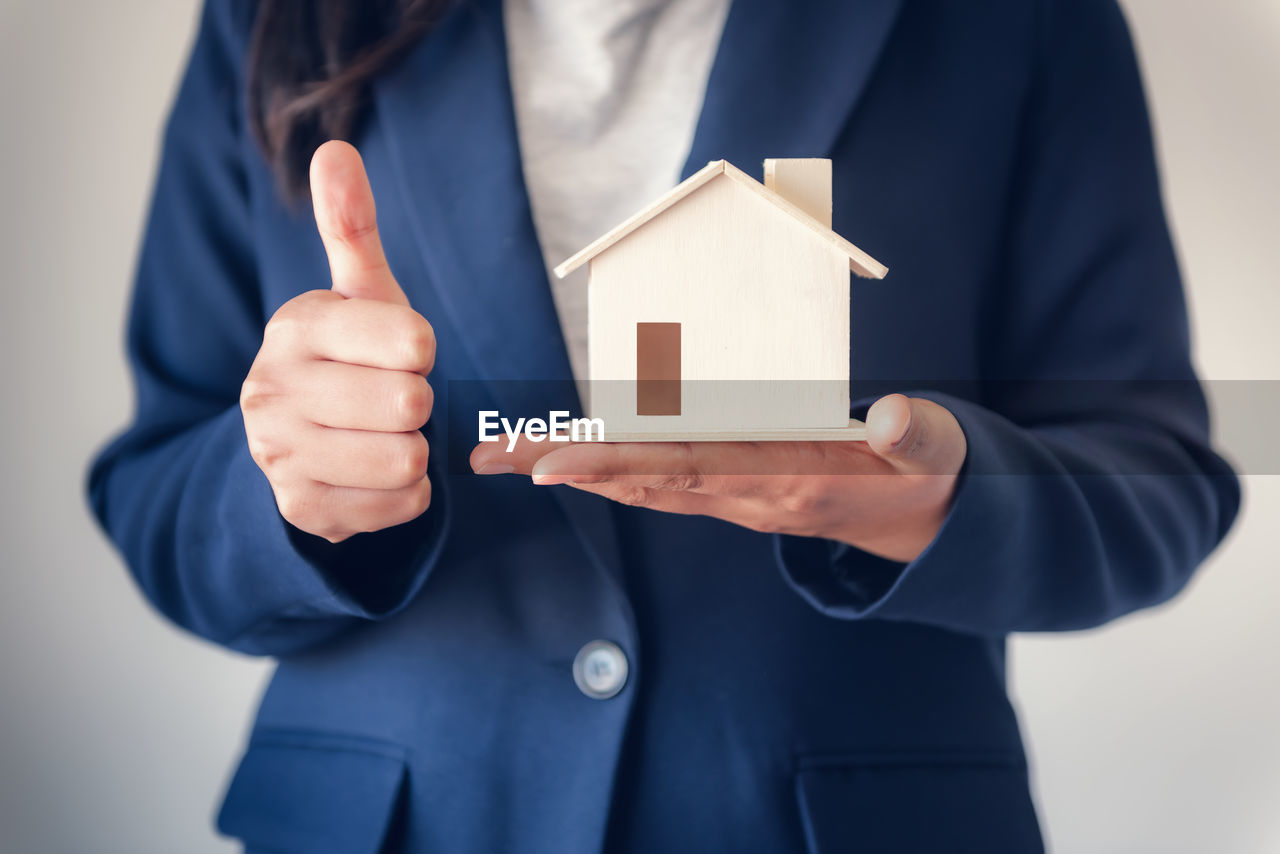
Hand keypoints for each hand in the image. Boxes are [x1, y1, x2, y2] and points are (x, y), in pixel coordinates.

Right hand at [241, 141, 435, 542]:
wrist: (300, 442)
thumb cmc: (349, 357)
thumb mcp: (358, 294)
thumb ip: (352, 226)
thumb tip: (335, 148)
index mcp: (297, 326)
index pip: (413, 343)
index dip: (422, 351)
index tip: (403, 352)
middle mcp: (273, 389)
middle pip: (412, 406)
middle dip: (418, 404)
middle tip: (391, 399)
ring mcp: (280, 455)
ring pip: (407, 460)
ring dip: (414, 451)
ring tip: (383, 434)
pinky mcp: (302, 509)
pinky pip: (404, 505)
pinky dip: (407, 494)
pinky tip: (375, 472)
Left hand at [469, 395, 965, 561]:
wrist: (923, 523)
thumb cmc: (924, 477)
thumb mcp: (934, 454)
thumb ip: (917, 436)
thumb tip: (895, 414)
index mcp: (783, 481)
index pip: (686, 470)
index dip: (618, 467)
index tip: (553, 466)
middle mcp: (744, 495)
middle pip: (638, 479)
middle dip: (562, 467)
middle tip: (485, 457)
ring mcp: (733, 497)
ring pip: (639, 482)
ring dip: (572, 468)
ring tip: (505, 453)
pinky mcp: (732, 489)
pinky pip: (658, 481)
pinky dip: (607, 470)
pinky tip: (569, 460)